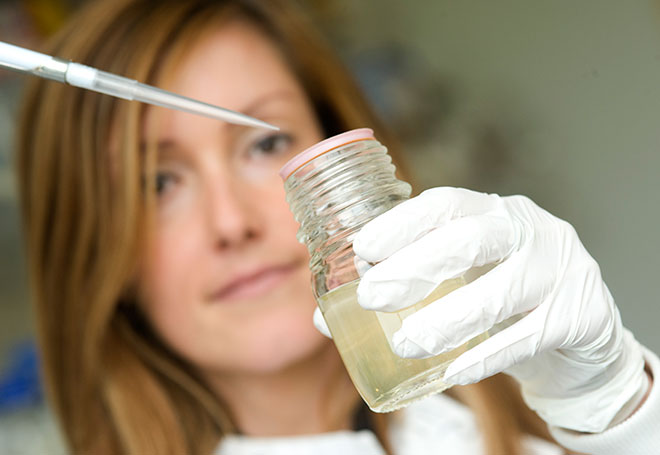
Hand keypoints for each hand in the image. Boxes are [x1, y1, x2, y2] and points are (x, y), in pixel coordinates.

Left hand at [349, 187, 647, 431]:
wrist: (577, 335)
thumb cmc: (502, 298)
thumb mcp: (461, 280)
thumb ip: (407, 287)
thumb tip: (324, 316)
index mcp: (494, 212)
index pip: (446, 205)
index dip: (402, 223)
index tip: (364, 248)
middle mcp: (529, 230)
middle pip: (470, 239)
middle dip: (415, 267)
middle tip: (373, 297)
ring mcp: (561, 270)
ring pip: (500, 293)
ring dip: (446, 320)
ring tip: (406, 344)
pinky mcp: (580, 316)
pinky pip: (526, 339)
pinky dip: (484, 357)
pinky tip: (451, 372)